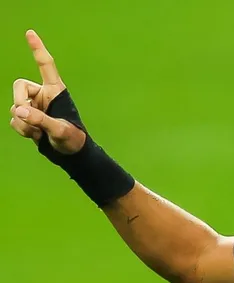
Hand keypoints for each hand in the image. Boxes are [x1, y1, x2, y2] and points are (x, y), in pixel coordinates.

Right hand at [9, 30, 85, 153]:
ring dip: (24, 122)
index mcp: (55, 91)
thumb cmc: (73, 139)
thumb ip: (41, 120)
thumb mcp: (60, 130)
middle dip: (19, 101)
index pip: (45, 66)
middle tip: (26, 117)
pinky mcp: (28, 118)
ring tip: (39, 133)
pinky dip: (22, 129)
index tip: (30, 32)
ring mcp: (34, 106)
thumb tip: (20, 111)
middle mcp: (42, 95)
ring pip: (15, 107)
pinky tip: (35, 136)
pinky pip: (15, 119)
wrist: (70, 154)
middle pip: (18, 86)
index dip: (37, 49)